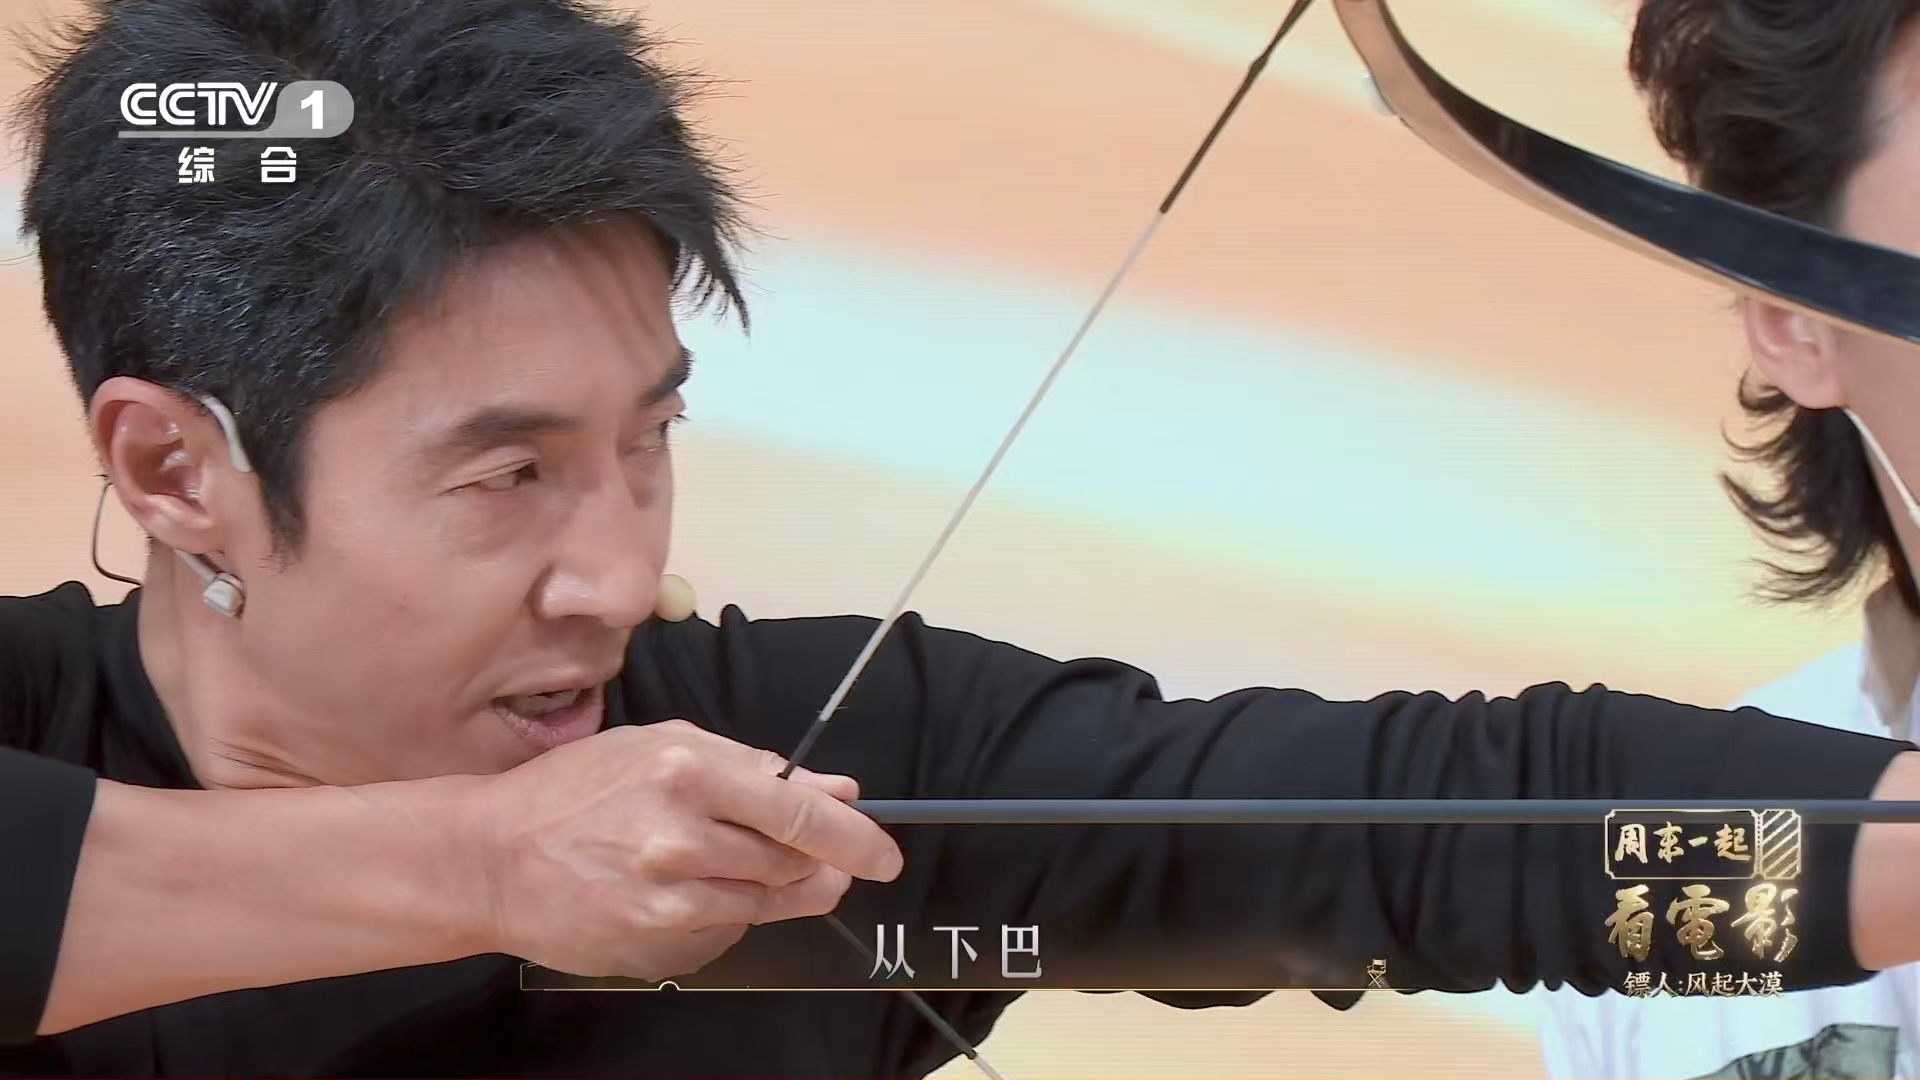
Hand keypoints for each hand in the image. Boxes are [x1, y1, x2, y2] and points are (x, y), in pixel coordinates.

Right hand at [459, 719, 900, 978]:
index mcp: (687, 771)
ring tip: (732, 868)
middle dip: (815, 863)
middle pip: (790, 864)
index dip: (854, 838)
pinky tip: (689, 893)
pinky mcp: (655, 945)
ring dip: (771, 889)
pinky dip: (726, 915)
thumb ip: (754, 768)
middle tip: (816, 859)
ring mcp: (667, 900)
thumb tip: (836, 791)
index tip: (884, 854)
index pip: (799, 815)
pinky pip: (724, 935)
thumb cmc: (575, 790)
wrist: (491, 858)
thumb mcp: (662, 748)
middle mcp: (681, 838)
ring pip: (763, 904)